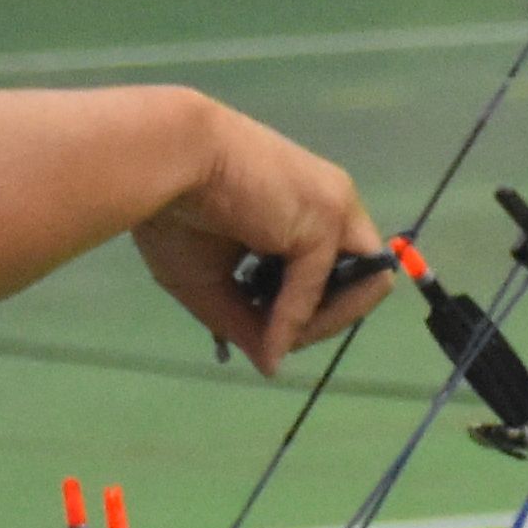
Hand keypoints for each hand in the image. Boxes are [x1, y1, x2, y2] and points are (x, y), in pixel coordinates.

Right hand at [132, 103, 398, 371]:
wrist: (164, 162)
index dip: (311, 309)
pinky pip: (317, 290)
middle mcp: (333, 205)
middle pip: (360, 280)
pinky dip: (293, 322)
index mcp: (308, 209)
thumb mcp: (213, 281)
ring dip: (323, 324)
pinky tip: (268, 338)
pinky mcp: (324, 220)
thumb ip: (249, 321)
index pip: (336, 270)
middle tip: (276, 338)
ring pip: (363, 286)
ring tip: (277, 338)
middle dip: (324, 320)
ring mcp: (335, 209)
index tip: (268, 329)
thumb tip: (270, 365)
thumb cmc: (177, 209)